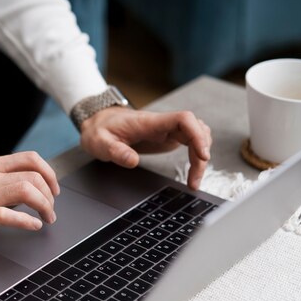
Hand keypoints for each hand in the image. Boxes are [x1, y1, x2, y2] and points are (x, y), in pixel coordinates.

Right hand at [0, 151, 59, 251]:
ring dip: (45, 206)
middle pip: (33, 176)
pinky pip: (8, 215)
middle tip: (51, 210)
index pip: (30, 158)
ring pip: (25, 190)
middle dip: (51, 194)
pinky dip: (27, 221)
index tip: (54, 189)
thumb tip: (27, 189)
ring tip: (48, 219)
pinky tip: (34, 226)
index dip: (50, 173)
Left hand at [79, 107, 211, 189]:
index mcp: (150, 122)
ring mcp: (166, 130)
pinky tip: (192, 171)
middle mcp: (162, 124)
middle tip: (194, 181)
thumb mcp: (100, 143)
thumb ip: (116, 151)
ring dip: (200, 157)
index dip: (198, 135)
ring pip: (197, 136)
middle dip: (201, 154)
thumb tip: (132, 161)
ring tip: (193, 180)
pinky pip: (190, 142)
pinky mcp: (167, 137)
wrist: (98, 122)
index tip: (203, 155)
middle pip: (196, 130)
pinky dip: (196, 156)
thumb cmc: (100, 130)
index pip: (184, 119)